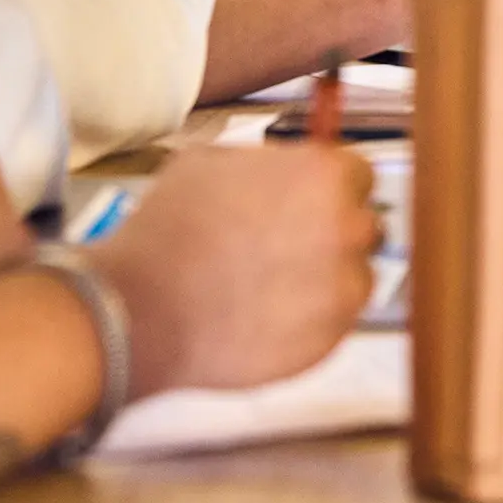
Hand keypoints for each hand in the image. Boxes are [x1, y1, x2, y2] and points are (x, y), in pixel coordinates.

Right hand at [91, 144, 376, 396]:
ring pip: (355, 278)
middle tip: (288, 249)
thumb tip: (283, 170)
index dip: (332, 190)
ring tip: (270, 288)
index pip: (360, 175)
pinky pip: (333, 325)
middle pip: (364, 226)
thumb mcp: (209, 163)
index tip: (313, 204)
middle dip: (332, 234)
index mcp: (324, 176)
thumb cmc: (167, 233)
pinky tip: (265, 317)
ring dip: (325, 281)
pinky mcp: (329, 339)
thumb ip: (266, 164)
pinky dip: (307, 322)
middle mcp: (346, 229)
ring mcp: (342, 288)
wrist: (139, 309)